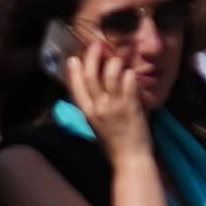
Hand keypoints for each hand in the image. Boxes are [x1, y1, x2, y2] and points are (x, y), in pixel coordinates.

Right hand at [61, 23, 151, 146]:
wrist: (130, 161)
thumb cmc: (115, 145)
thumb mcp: (96, 126)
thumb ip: (93, 108)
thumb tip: (93, 90)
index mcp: (88, 113)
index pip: (75, 87)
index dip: (73, 70)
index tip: (74, 58)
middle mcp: (98, 108)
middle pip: (91, 75)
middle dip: (92, 56)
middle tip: (97, 44)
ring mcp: (115, 106)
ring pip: (111, 73)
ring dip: (115, 61)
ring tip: (119, 56)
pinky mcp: (131, 106)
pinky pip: (129, 81)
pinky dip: (130, 73)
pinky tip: (132, 71)